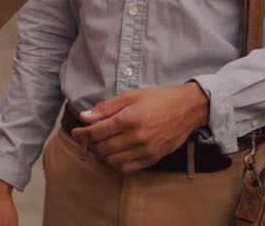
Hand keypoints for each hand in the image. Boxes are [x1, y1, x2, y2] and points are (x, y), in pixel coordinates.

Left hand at [70, 83, 209, 172]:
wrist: (188, 108)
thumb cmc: (159, 99)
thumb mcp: (131, 96)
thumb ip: (106, 108)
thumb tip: (85, 117)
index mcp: (130, 118)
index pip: (97, 132)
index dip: (83, 133)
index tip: (77, 131)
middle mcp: (137, 136)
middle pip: (103, 147)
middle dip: (91, 143)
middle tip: (89, 137)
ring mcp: (146, 150)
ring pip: (113, 160)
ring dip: (102, 154)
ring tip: (101, 144)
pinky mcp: (153, 158)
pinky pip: (127, 168)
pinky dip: (116, 163)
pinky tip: (115, 154)